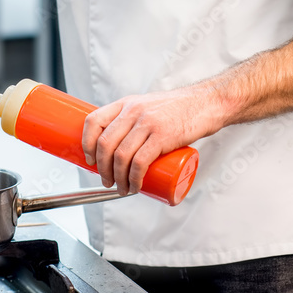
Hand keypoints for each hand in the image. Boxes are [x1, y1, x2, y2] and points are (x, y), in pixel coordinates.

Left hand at [81, 85, 225, 195]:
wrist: (206, 103)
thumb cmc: (178, 109)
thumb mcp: (148, 106)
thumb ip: (133, 120)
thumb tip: (117, 147)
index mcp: (126, 103)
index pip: (94, 120)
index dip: (86, 143)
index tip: (89, 160)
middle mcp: (133, 111)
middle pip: (105, 143)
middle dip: (101, 169)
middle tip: (106, 181)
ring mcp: (147, 123)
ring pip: (120, 156)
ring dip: (117, 179)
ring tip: (122, 188)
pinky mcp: (162, 136)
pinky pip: (140, 162)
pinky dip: (134, 179)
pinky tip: (135, 186)